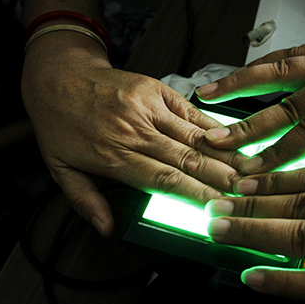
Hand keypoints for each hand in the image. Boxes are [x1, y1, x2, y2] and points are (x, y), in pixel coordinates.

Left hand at [22, 35, 245, 236]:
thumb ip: (85, 200)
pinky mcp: (155, 89)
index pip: (165, 180)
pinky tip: (231, 137)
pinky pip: (190, 111)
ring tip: (247, 168)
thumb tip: (105, 227)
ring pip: (194, 135)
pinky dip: (212, 126)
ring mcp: (147, 106)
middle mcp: (135, 130)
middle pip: (187, 159)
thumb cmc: (61, 122)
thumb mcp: (60, 169)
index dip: (196, 195)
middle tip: (245, 191)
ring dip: (224, 153)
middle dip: (220, 178)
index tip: (218, 208)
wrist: (57, 76)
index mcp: (113, 155)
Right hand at [196, 18, 304, 173]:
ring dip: (243, 82)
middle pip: (287, 100)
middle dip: (247, 124)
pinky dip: (268, 62)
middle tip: (214, 140)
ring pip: (283, 69)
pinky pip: (298, 53)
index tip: (252, 171)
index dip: (279, 152)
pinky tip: (248, 71)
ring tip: (209, 94)